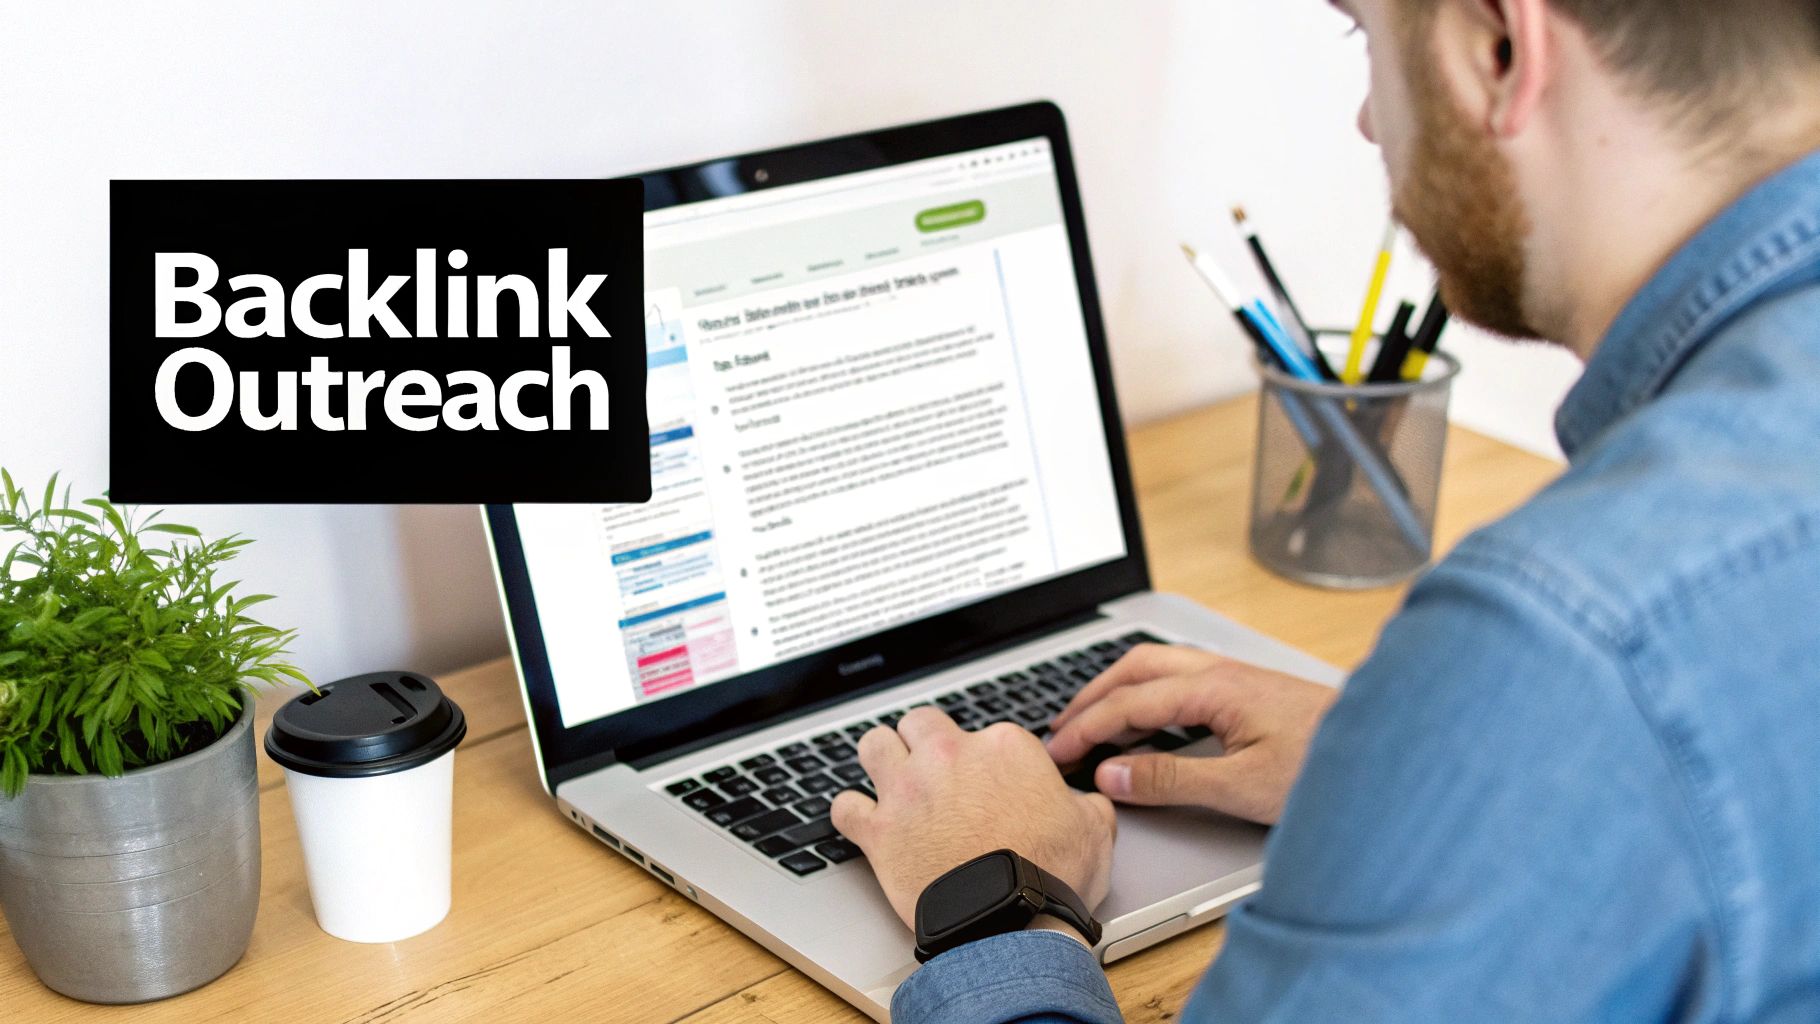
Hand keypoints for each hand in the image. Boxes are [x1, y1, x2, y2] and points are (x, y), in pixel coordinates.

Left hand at [831, 708, 1116, 936]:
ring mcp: (909, 790)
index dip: (985, 760)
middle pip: (920, 722)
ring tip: (889, 777)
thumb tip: (1085, 800)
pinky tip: (861, 820)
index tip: (987, 782)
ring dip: (880, 758)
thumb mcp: (1094, 828)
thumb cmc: (1051, 875)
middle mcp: (950, 756)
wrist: (1011, 920)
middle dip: (923, 741)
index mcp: (1003, 747)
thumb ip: (1085, 802)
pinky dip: (850, 813)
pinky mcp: (880, 830)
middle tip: (931, 767)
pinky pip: (844, 807)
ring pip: (874, 745)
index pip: (986, 733)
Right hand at [1045, 644, 1337, 823]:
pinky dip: (1147, 688)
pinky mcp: (1249, 686)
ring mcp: (1236, 675)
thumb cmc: (1325, 766)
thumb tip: (1112, 773)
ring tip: (1093, 716)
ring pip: (1158, 664)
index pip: (1128, 703)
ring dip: (1118, 686)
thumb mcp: (1242, 786)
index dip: (1085, 728)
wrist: (1389, 751)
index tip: (1057, 752)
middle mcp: (1221, 671)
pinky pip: (1180, 673)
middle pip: (1135, 667)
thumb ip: (1171, 779)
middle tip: (1062, 728)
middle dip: (1091, 696)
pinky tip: (1150, 712)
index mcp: (1212, 689)